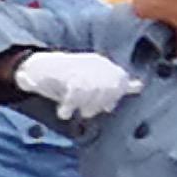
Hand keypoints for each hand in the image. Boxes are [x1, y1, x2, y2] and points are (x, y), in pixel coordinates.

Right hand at [16, 50, 136, 121]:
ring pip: (93, 91)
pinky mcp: (64, 73)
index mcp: (103, 64)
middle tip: (87, 112)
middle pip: (109, 87)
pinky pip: (74, 94)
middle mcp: (94, 63)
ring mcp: (79, 66)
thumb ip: (114, 86)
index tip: (106, 108)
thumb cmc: (67, 78)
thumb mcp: (94, 80)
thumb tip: (140, 86)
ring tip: (76, 111)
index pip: (121, 80)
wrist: (36, 69)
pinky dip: (69, 107)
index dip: (114, 97)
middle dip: (100, 104)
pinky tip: (64, 113)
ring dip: (85, 106)